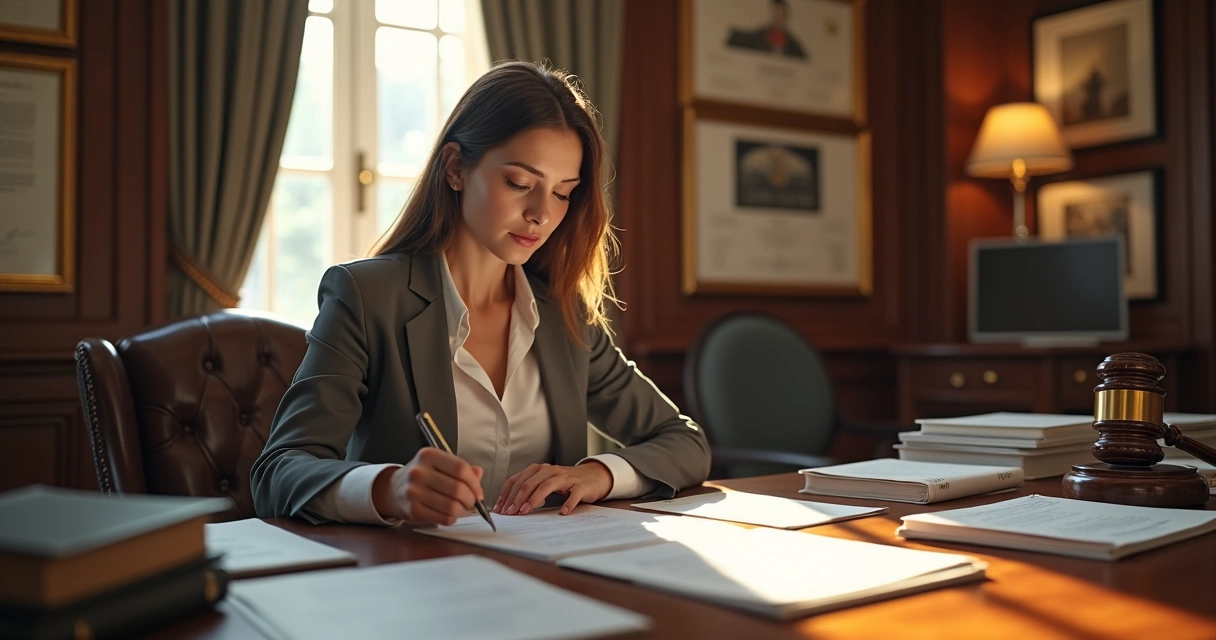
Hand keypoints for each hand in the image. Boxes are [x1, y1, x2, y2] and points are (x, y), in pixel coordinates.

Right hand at [372, 448, 483, 524]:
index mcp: (429, 455)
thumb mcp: (440, 464)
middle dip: (470, 499)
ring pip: (451, 506)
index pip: (460, 468)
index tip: (479, 492)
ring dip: (463, 511)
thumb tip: (478, 474)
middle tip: (472, 503)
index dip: (474, 483)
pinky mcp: (412, 510)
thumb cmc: (423, 476)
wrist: (394, 489)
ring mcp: (414, 491)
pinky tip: (450, 514)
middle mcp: (419, 472)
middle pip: (457, 488)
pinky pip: (443, 518)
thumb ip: (461, 468)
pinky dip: (452, 518)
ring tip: (463, 509)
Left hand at [495, 461, 612, 515]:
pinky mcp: (581, 486)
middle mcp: (551, 471)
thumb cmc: (565, 482)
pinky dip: (567, 504)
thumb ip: (530, 489)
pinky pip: (573, 494)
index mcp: (539, 469)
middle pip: (529, 483)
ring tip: (526, 511)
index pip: (518, 480)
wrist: (592, 476)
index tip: (500, 508)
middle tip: (510, 513)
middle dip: (517, 499)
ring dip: (534, 500)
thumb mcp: (545, 482)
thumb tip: (509, 506)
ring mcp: (566, 478)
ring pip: (546, 486)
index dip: (507, 494)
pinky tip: (562, 513)